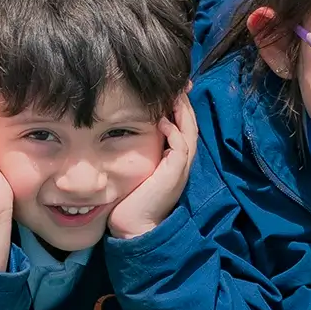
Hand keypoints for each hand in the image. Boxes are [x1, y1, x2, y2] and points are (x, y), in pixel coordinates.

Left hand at [107, 92, 196, 238]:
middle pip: (190, 124)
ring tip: (174, 94)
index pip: (182, 126)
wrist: (134, 226)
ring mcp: (180, 167)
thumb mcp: (136, 167)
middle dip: (184, 103)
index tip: (169, 90)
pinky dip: (174, 132)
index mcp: (174, 159)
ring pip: (189, 132)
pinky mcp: (175, 174)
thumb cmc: (130, 198)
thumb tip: (121, 129)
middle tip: (177, 83)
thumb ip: (136, 149)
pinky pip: (181, 147)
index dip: (179, 108)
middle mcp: (181, 161)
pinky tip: (162, 121)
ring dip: (182, 112)